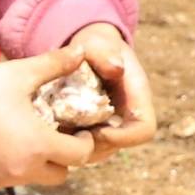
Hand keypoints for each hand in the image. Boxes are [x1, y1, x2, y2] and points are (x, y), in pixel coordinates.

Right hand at [0, 55, 104, 190]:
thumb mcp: (18, 74)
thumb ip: (54, 64)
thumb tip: (81, 50)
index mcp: (38, 145)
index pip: (80, 156)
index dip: (85, 143)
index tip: (79, 130)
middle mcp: (23, 170)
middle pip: (61, 175)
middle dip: (65, 158)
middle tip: (57, 136)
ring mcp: (2, 181)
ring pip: (35, 178)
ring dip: (39, 163)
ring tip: (28, 138)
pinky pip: (9, 180)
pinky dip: (12, 167)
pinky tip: (0, 144)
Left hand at [62, 22, 154, 142]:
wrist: (88, 50)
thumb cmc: (96, 44)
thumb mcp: (99, 42)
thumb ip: (105, 52)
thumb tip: (115, 68)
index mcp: (137, 97)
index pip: (144, 130)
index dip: (124, 137)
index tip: (96, 131)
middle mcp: (127, 117)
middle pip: (118, 147)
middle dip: (92, 146)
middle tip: (66, 135)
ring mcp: (111, 126)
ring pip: (98, 152)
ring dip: (76, 148)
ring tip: (56, 132)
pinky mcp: (93, 130)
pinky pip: (83, 147)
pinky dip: (67, 144)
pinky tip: (51, 131)